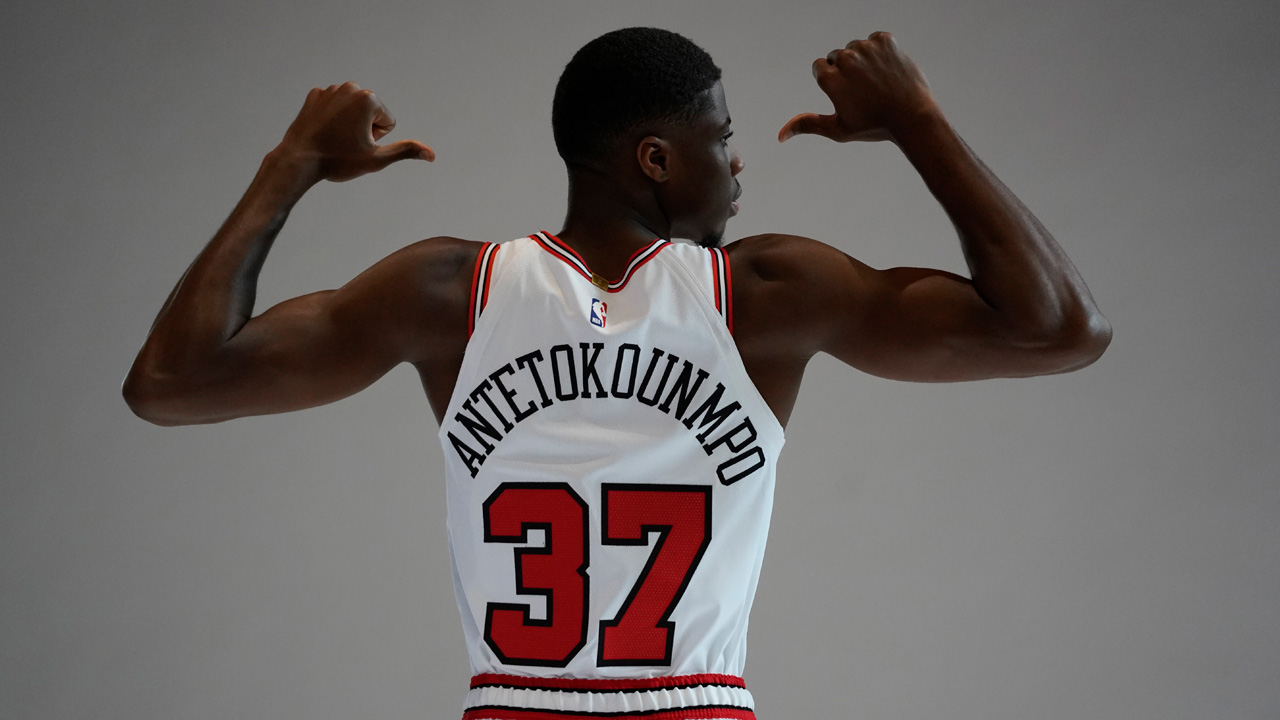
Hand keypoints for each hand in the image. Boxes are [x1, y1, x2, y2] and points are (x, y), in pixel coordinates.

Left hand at [276, 82, 434, 182]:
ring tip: (333, 138)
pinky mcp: (315, 95)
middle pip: (371, 113)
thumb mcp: (377, 159)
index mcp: (369, 99)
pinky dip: (330, 119)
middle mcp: (350, 88)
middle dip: (363, 129)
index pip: (389, 122)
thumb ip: (406, 151)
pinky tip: (322, 131)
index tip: (359, 144)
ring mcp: (330, 90)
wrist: (299, 160)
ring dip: (348, 124)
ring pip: (352, 111)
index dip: (377, 139)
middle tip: (345, 143)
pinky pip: (334, 108)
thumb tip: (432, 155)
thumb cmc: (339, 160)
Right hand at [778, 32, 937, 143]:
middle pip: (836, 56)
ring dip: (863, 60)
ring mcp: (866, 47)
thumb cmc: (874, 127)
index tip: (848, 94)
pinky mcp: (885, 40)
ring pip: (856, 48)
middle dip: (846, 70)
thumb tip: (780, 136)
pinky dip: (881, 52)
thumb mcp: (838, 129)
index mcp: (830, 78)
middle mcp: (846, 59)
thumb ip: (807, 124)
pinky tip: (889, 71)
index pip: (819, 67)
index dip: (832, 81)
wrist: (913, 116)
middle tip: (865, 91)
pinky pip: (875, 40)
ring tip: (878, 82)